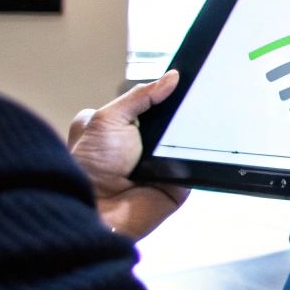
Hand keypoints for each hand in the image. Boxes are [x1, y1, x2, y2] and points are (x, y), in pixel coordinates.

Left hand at [68, 70, 187, 241]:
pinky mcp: (178, 180)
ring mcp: (159, 162)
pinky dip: (200, 154)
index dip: (162, 93)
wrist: (99, 211)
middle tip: (193, 99)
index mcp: (115, 126)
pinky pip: (197, 161)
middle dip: (180, 112)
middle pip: (170, 119)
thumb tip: (171, 78)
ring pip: (186, 138)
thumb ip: (140, 96)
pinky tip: (199, 145)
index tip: (182, 79)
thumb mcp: (108, 119)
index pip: (146, 102)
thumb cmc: (89, 168)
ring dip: (191, 133)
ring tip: (194, 124)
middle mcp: (138, 144)